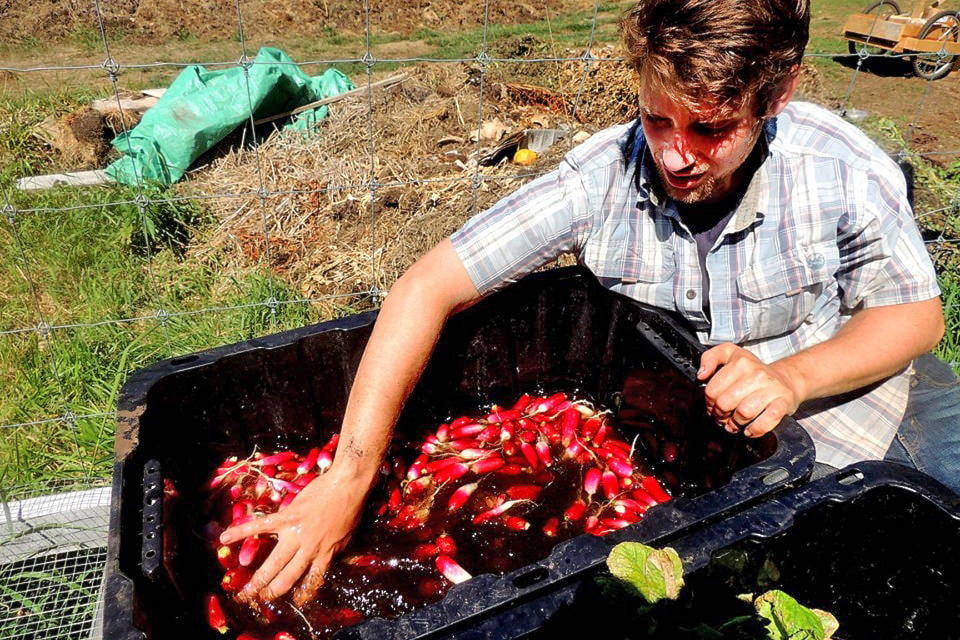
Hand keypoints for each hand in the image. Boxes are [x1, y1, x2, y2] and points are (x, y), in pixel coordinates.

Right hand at [219, 466, 370, 605]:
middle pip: (287, 577)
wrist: (346, 485)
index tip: (294, 602)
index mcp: (325, 554)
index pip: (312, 581)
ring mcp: (296, 533)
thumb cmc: (350, 509)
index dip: (302, 594)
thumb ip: (334, 551)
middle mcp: (309, 549)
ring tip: (245, 591)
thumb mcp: (347, 537)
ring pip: (274, 562)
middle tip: (259, 600)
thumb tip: (326, 560)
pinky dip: (242, 531)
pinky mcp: (287, 517)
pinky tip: (226, 538)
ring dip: (258, 579)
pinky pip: (261, 526)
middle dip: (272, 592)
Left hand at [697, 343, 803, 437]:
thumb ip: (710, 358)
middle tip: (723, 416)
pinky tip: (750, 429)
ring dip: (736, 424)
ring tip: (735, 423)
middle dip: (720, 415)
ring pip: (743, 413)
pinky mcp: (783, 403)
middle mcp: (757, 373)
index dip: (709, 402)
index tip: (713, 405)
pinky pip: (765, 422)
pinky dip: (755, 429)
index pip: (713, 390)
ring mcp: (772, 389)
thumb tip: (701, 375)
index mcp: (741, 362)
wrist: (785, 380)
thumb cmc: (754, 372)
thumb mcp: (730, 355)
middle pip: (725, 403)